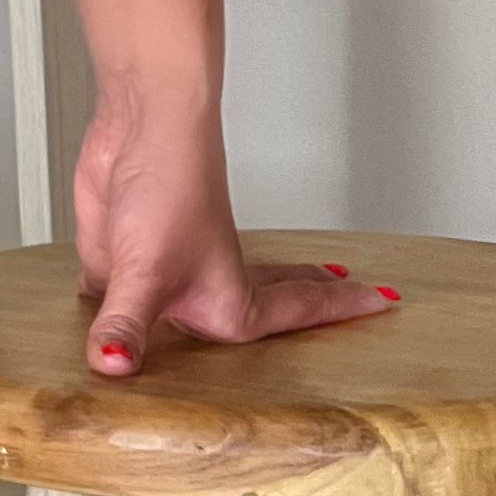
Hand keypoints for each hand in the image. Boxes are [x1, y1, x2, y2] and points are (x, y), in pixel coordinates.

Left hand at [74, 88, 398, 379]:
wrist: (138, 127)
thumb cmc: (169, 183)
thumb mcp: (146, 272)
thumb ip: (126, 327)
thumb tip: (111, 368)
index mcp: (227, 302)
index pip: (295, 313)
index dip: (337, 311)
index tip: (383, 301)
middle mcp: (199, 288)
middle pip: (260, 306)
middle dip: (300, 307)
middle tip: (341, 301)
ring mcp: (161, 271)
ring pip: (192, 308)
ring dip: (210, 318)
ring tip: (238, 328)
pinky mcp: (120, 258)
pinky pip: (124, 298)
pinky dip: (126, 312)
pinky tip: (117, 323)